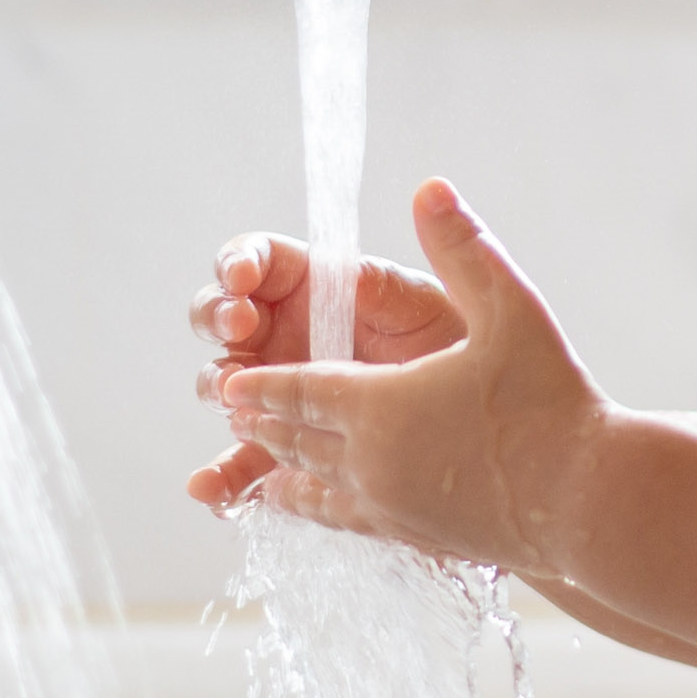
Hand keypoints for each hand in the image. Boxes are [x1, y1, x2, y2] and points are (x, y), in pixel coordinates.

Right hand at [181, 230, 464, 508]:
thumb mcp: (417, 307)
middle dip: (219, 318)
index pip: (256, 264)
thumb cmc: (449, 347)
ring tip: (233, 408)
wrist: (481, 422)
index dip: (239, 263)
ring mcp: (277, 393)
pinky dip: (225, 478)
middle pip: (223, 319)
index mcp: (309, 287)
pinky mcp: (282, 448)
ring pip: (225, 389)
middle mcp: (283, 336)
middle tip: (239, 327)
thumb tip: (407, 205)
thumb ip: (381, 279)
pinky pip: (243, 462)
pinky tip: (215, 492)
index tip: (242, 277)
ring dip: (217, 394)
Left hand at [212, 180, 608, 568]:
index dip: (262, 383)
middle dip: (261, 420)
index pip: (300, 391)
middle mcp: (370, 461)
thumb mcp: (511, 310)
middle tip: (229, 407)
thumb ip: (464, 248)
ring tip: (259, 461)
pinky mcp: (415, 537)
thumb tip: (428, 187)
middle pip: (297, 438)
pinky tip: (312, 508)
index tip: (231, 380)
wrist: (590, 500)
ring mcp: (390, 506)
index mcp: (379, 405)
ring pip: (314, 485)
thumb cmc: (555, 400)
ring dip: (283, 466)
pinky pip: (344, 521)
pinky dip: (315, 510)